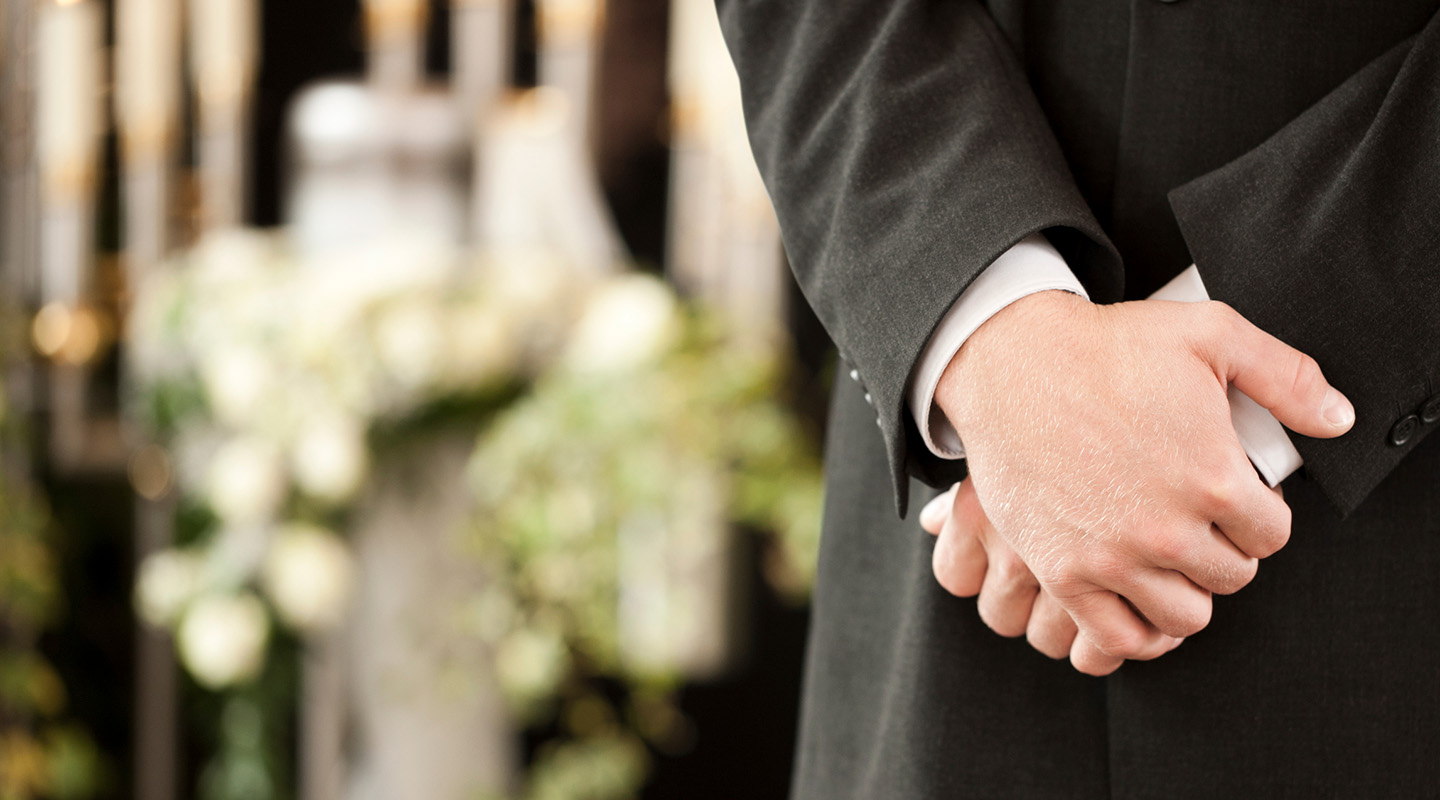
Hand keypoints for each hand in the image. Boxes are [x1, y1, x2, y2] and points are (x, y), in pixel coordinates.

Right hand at [935, 291, 1352, 673]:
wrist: (1010, 362)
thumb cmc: (1104, 346)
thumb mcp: (1209, 334)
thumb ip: (1286, 377)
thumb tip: (1337, 419)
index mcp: (1213, 478)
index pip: (1271, 536)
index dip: (1258, 516)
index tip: (1234, 501)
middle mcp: (1167, 529)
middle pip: (1230, 578)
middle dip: (1223, 550)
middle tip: (1197, 523)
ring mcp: (1113, 557)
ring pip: (1184, 616)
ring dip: (1185, 591)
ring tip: (1169, 560)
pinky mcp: (1063, 571)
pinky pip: (1118, 637)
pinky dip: (1138, 632)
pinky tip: (1138, 601)